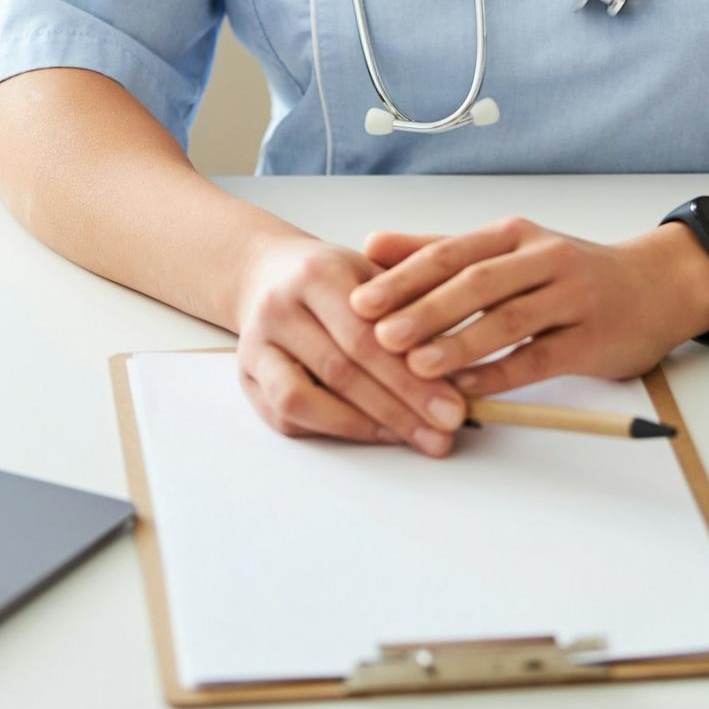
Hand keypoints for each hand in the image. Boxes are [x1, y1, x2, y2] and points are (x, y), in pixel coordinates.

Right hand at [233, 234, 469, 456]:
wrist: (267, 271)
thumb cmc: (333, 276)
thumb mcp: (373, 269)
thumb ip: (413, 305)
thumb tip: (462, 363)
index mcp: (317, 273)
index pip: (368, 335)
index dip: (412, 377)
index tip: (455, 408)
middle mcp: (280, 307)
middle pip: (342, 369)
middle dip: (400, 408)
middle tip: (444, 434)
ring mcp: (256, 344)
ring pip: (305, 399)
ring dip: (364, 426)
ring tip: (413, 438)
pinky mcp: (246, 376)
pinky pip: (287, 415)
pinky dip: (333, 429)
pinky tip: (374, 433)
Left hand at [345, 217, 708, 394]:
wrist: (656, 286)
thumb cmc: (569, 272)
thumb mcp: (508, 250)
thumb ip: (440, 250)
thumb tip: (371, 246)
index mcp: (513, 235)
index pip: (450, 252)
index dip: (404, 276)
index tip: (360, 300)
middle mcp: (542, 258)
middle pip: (477, 282)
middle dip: (424, 309)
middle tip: (379, 333)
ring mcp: (571, 298)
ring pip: (508, 320)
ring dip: (460, 342)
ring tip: (417, 364)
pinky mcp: (592, 338)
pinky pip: (540, 357)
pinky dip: (501, 373)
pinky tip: (468, 388)